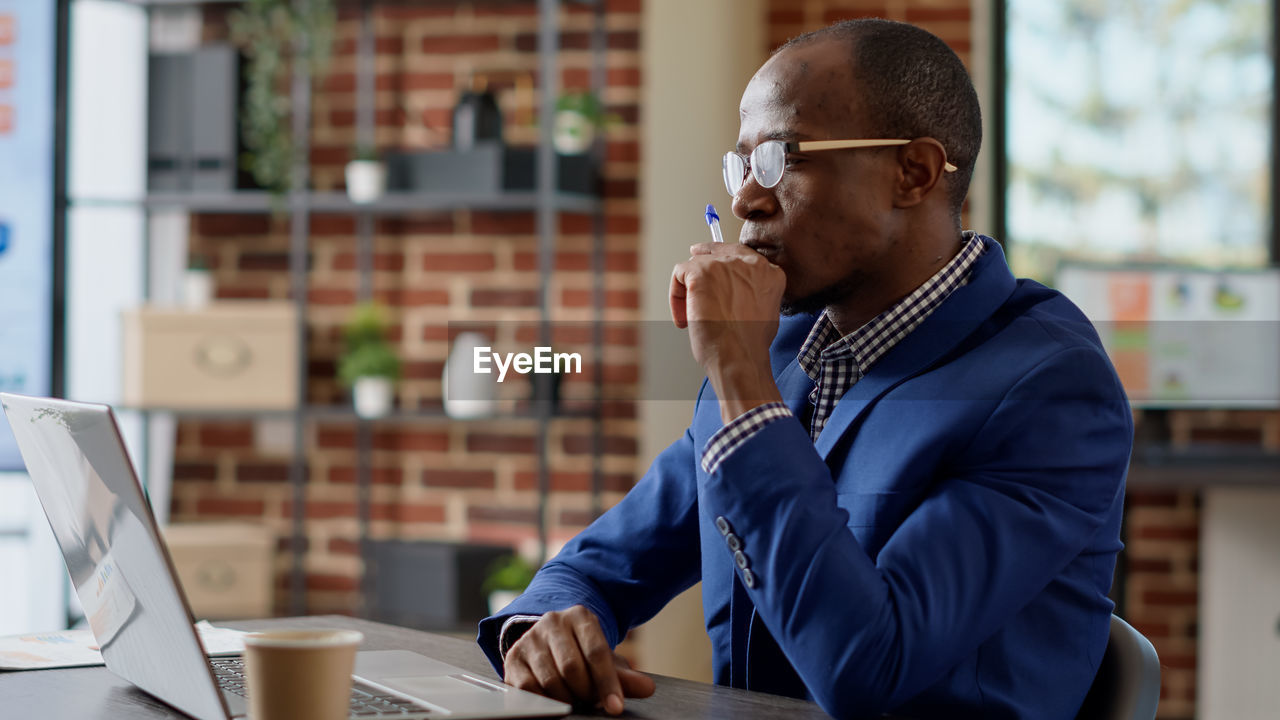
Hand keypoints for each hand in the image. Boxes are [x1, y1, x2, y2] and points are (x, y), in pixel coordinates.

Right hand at [503, 605, 654, 714]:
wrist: (549, 644)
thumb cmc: (582, 654)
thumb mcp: (605, 661)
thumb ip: (624, 676)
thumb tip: (647, 688)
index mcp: (580, 617)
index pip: (597, 652)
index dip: (608, 683)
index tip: (615, 707)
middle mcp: (552, 622)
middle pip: (572, 667)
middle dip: (586, 692)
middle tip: (591, 702)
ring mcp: (530, 638)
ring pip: (551, 680)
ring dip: (567, 699)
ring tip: (575, 699)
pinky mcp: (514, 658)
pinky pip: (529, 689)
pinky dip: (546, 701)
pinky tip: (555, 699)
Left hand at [670, 242, 784, 421]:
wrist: (740, 356)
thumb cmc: (749, 344)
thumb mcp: (765, 310)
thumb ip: (752, 290)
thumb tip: (733, 290)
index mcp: (769, 271)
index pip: (739, 252)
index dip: (718, 257)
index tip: (703, 256)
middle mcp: (749, 262)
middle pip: (715, 255)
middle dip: (700, 273)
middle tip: (689, 286)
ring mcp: (724, 264)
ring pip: (695, 265)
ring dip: (689, 292)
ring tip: (692, 317)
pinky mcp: (701, 272)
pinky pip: (679, 274)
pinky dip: (676, 297)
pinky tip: (684, 317)